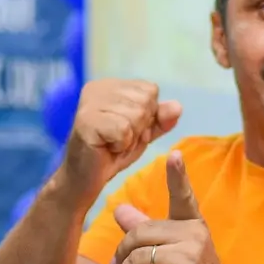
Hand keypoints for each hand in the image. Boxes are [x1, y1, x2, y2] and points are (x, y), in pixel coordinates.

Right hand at [58, 79, 181, 206]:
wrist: (86, 178)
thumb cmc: (112, 153)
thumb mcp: (142, 133)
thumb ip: (160, 119)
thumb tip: (177, 107)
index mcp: (111, 85)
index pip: (150, 90)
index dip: (148, 116)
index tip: (128, 131)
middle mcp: (98, 88)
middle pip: (145, 101)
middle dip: (140, 127)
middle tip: (119, 140)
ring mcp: (89, 103)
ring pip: (136, 115)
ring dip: (130, 138)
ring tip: (112, 144)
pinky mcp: (86, 121)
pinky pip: (124, 129)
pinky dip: (121, 144)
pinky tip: (106, 147)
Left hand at [100, 151, 241, 263]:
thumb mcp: (173, 252)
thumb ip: (145, 228)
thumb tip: (118, 208)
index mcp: (193, 226)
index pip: (184, 197)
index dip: (178, 176)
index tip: (174, 154)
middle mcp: (193, 238)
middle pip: (141, 233)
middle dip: (123, 250)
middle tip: (115, 263)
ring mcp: (188, 260)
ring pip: (138, 258)